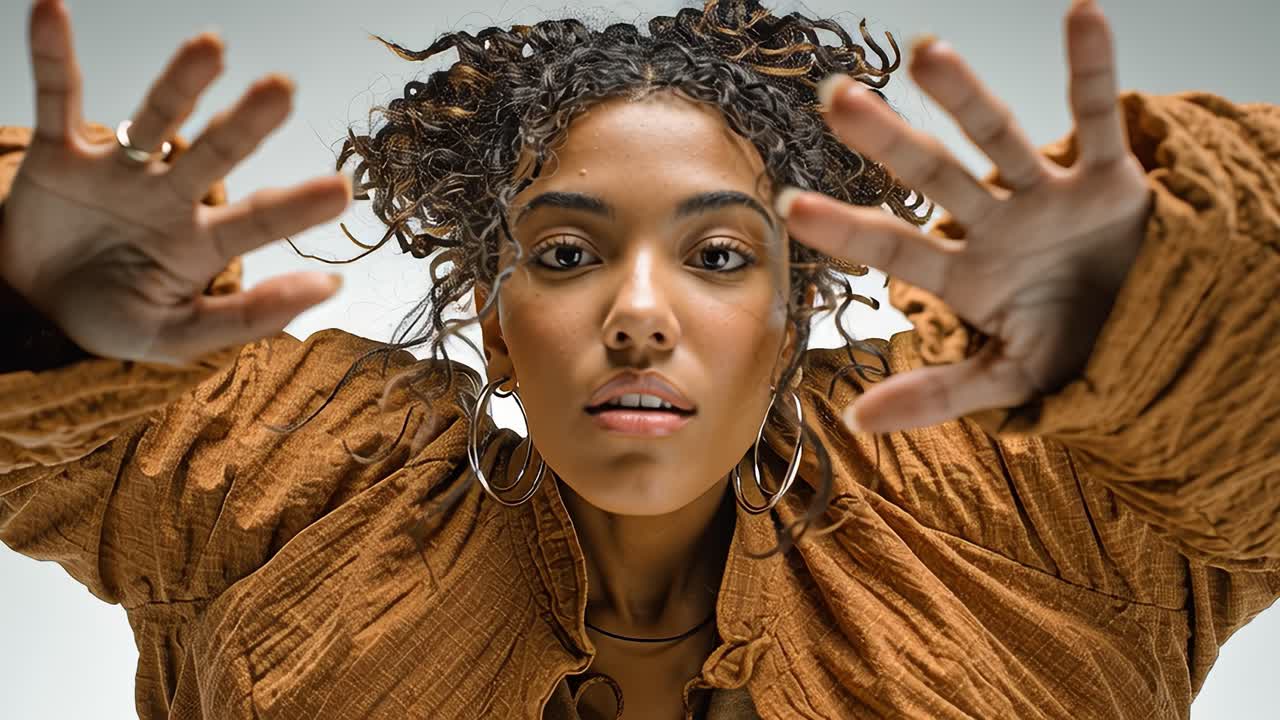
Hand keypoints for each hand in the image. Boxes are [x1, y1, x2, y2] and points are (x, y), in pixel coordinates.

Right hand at [0, 0, 350, 364]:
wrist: (32, 309)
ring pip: (156, 117)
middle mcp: (170, 195)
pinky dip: (53, 56)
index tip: (341, 190)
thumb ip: (248, 317)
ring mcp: (119, 169)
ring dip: (181, 83)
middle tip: (283, 89)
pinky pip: (57, 97)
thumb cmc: (113, 317)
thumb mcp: (177, 335)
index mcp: (203, 241)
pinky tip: (52, 12)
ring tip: (211, 47)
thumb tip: (331, 286)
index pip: (258, 219)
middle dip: (247, 123)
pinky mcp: (60, 153)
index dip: (296, 206)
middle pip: (216, 152)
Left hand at [781, 0, 1151, 433]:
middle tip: (835, 98)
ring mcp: (1044, 193)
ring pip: (998, 138)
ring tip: (927, 52)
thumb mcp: (1006, 377)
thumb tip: (860, 421)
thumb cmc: (1066, 345)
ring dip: (966, 95)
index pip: (895, 248)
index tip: (791, 207)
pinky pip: (1098, 114)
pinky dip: (1094, 66)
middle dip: (888, 141)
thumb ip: (938, 395)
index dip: (847, 230)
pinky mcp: (1104, 175)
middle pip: (934, 176)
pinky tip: (1083, 14)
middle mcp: (994, 223)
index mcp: (965, 274)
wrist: (1146, 327)